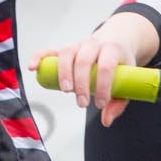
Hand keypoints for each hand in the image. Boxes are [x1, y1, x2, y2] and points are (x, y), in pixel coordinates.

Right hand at [33, 11, 159, 126]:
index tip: (101, 104)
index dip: (103, 86)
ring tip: (67, 91)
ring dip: (64, 73)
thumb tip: (106, 121)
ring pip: (67, 53)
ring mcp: (78, 45)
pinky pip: (49, 51)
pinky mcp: (65, 49)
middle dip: (81, 83)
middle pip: (84, 60)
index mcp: (112, 49)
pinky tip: (33, 68)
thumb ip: (118, 102)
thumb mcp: (127, 80)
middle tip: (83, 104)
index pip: (106, 65)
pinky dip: (39, 57)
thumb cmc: (121, 63)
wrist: (117, 39)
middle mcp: (93, 43)